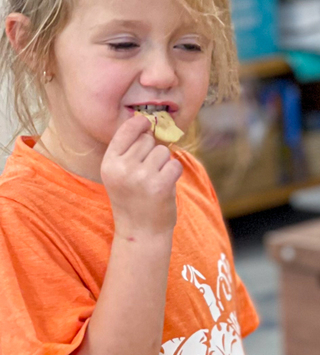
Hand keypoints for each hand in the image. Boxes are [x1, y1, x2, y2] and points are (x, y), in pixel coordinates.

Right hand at [101, 113, 181, 237]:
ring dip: (164, 163)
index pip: (126, 130)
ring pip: (163, 151)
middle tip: (148, 172)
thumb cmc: (133, 200)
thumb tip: (146, 123)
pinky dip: (175, 172)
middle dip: (152, 152)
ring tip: (156, 180)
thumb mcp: (119, 175)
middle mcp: (122, 168)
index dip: (139, 124)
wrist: (141, 232)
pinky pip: (175, 164)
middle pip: (147, 140)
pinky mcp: (160, 185)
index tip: (146, 123)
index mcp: (109, 163)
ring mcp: (141, 176)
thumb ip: (128, 152)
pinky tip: (167, 184)